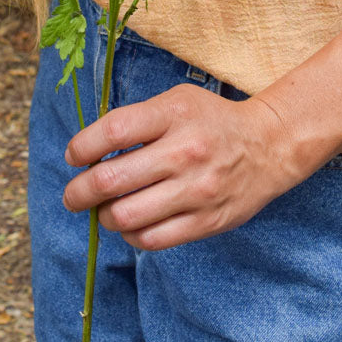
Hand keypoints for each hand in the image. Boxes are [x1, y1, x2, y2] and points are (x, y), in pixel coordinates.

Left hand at [62, 84, 302, 250]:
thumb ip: (136, 121)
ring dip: (103, 217)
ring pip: (126, 217)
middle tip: (73, 195)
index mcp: (174, 114)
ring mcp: (196, 190)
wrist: (268, 146)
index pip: (113, 131)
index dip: (82, 147)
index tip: (74, 156)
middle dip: (78, 192)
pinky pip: (152, 240)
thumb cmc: (211, 121)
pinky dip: (130, 235)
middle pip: (110, 180)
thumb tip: (89, 152)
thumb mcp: (176, 101)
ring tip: (102, 210)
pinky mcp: (206, 221)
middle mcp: (184, 152)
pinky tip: (130, 224)